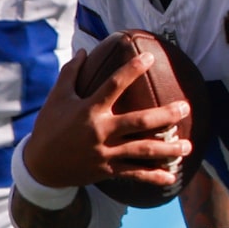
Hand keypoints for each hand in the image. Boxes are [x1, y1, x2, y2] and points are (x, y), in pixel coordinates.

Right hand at [18, 44, 194, 197]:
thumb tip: (83, 50)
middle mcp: (100, 131)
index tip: (149, 57)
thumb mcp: (57, 97)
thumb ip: (71, 73)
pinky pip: (134, 174)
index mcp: (89, 109)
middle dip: (165, 115)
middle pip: (139, 122)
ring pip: (142, 151)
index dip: (132, 69)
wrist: (40, 166)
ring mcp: (106, 152)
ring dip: (167, 149)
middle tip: (185, 108)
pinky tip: (171, 176)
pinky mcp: (107, 170)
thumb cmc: (49, 126)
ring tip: (188, 146)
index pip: (114, 85)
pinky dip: (153, 176)